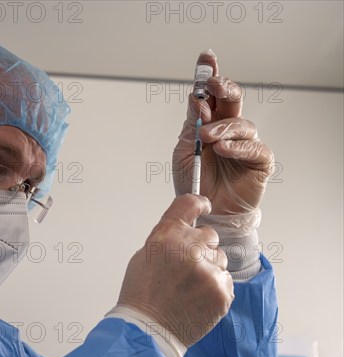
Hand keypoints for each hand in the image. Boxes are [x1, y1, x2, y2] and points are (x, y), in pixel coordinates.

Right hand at [117, 194, 232, 346]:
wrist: (148, 330)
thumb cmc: (142, 295)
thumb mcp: (145, 255)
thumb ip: (168, 239)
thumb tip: (185, 233)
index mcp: (167, 236)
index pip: (189, 204)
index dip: (199, 203)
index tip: (204, 205)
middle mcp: (189, 248)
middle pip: (209, 234)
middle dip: (200, 247)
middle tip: (186, 266)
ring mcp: (208, 271)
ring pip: (219, 258)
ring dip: (209, 268)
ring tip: (190, 286)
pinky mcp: (222, 291)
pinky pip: (225, 280)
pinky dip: (215, 288)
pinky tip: (197, 298)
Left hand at [173, 50, 273, 214]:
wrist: (206, 211)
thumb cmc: (195, 181)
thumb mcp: (184, 151)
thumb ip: (191, 126)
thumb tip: (197, 100)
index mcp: (209, 122)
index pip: (212, 94)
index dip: (210, 75)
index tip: (207, 58)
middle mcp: (229, 128)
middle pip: (233, 99)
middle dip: (224, 87)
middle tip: (213, 85)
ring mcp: (245, 144)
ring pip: (242, 123)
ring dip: (223, 126)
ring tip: (207, 137)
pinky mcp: (259, 161)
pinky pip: (254, 148)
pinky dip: (237, 147)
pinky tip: (223, 149)